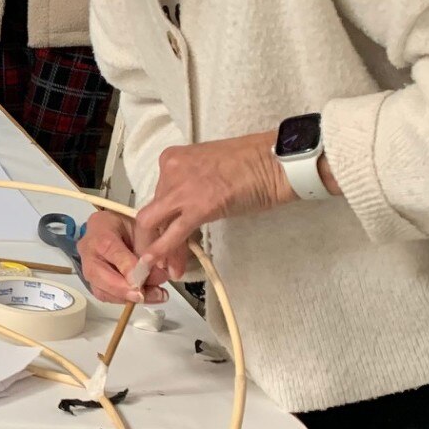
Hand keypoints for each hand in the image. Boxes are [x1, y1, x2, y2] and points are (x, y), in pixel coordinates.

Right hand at [79, 210, 168, 304]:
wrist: (119, 225)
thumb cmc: (132, 223)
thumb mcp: (144, 228)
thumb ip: (147, 247)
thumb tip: (157, 274)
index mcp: (100, 228)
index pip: (109, 248)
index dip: (126, 267)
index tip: (142, 280)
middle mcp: (88, 249)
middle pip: (97, 274)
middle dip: (123, 289)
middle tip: (146, 295)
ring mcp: (88, 266)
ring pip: (101, 289)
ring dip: (128, 298)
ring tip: (155, 296)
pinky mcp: (95, 281)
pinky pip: (106, 295)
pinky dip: (127, 300)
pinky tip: (146, 296)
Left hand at [131, 133, 295, 282]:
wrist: (276, 162)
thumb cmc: (254, 164)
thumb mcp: (209, 171)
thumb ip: (191, 187)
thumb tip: (186, 211)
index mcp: (173, 159)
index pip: (158, 196)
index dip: (158, 221)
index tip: (159, 236)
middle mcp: (170, 170)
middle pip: (153, 212)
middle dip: (152, 239)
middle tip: (157, 259)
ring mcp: (180, 188)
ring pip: (153, 224)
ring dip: (156, 250)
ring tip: (162, 269)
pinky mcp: (196, 207)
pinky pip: (172, 234)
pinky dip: (162, 251)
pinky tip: (159, 264)